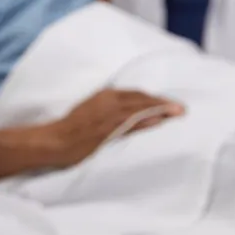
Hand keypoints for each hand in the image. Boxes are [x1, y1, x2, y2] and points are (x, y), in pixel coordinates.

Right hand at [48, 89, 184, 167]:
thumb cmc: (69, 129)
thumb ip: (108, 111)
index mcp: (103, 95)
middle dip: (162, 103)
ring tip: (177, 113)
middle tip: (181, 108)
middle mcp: (108, 101)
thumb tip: (127, 117)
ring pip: (140, 108)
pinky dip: (146, 120)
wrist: (54, 140)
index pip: (135, 94)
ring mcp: (108, 115)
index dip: (152, 98)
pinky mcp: (107, 128)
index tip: (166, 103)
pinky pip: (131, 122)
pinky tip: (159, 121)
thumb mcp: (89, 112)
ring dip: (160, 110)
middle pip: (142, 99)